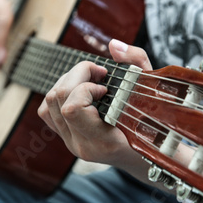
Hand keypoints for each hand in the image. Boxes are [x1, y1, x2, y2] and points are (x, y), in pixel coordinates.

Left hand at [38, 39, 151, 166]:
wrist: (146, 157)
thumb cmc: (155, 125)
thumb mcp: (154, 90)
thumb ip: (136, 63)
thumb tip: (113, 45)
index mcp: (104, 141)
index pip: (73, 108)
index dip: (86, 87)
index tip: (106, 86)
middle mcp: (82, 144)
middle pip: (58, 99)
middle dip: (77, 75)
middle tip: (99, 73)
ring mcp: (71, 143)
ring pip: (48, 103)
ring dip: (67, 82)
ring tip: (90, 80)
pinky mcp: (66, 138)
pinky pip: (47, 111)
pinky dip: (60, 94)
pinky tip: (80, 90)